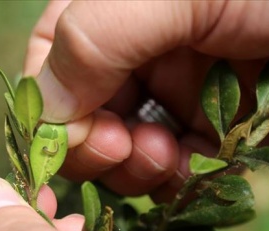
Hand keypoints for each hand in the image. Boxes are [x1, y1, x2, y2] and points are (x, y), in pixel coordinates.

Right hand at [24, 1, 268, 200]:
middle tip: (133, 150)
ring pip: (129, 149)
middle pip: (86, 117)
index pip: (51, 67)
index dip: (57, 113)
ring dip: (140, 167)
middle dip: (102, 145)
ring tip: (170, 157)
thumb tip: (47, 113)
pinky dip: (180, 177)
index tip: (91, 140)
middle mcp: (139, 50)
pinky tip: (197, 167)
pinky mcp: (221, 123)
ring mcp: (179, 88)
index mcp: (112, 10)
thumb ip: (95, 40)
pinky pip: (180, 165)